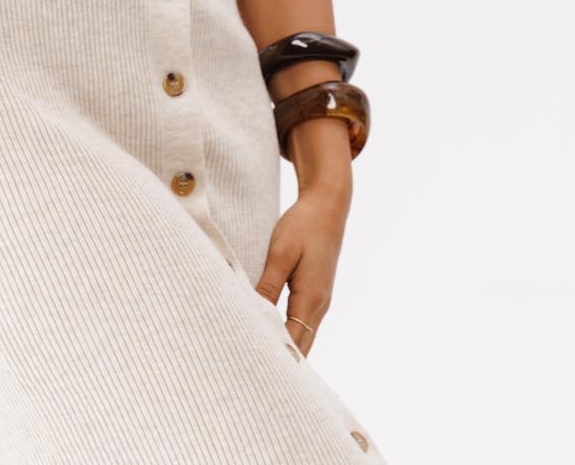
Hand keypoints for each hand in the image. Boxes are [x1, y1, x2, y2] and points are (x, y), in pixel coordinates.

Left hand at [252, 185, 350, 356]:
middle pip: (300, 345)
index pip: (294, 342)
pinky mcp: (314, 292)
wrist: (327, 206)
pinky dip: (285, 329)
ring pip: (301, 334)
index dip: (275, 357)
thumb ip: (269, 285)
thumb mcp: (281, 253)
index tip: (251, 366)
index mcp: (311, 299)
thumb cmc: (303, 225)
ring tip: (252, 353)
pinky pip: (300, 320)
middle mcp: (319, 306)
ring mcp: (319, 300)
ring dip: (281, 344)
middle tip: (247, 368)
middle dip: (278, 358)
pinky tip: (266, 330)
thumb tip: (255, 314)